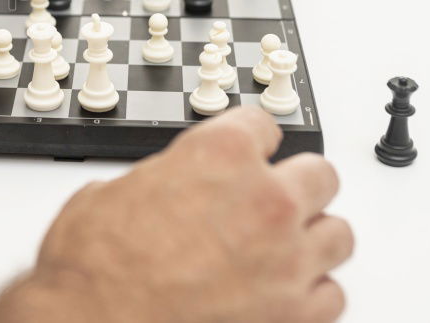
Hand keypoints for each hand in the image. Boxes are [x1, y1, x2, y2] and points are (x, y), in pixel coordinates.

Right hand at [0, 107, 351, 322]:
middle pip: (319, 174)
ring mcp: (286, 259)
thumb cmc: (95, 265)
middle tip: (272, 197)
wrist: (92, 320)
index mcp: (220, 155)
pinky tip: (286, 291)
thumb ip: (163, 180)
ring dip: (312, 237)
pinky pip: (332, 293)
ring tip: (286, 246)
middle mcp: (264, 200)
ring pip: (338, 233)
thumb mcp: (114, 191)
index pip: (263, 126)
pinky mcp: (294, 314)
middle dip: (295, 184)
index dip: (251, 140)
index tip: (251, 150)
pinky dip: (311, 292)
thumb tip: (165, 189)